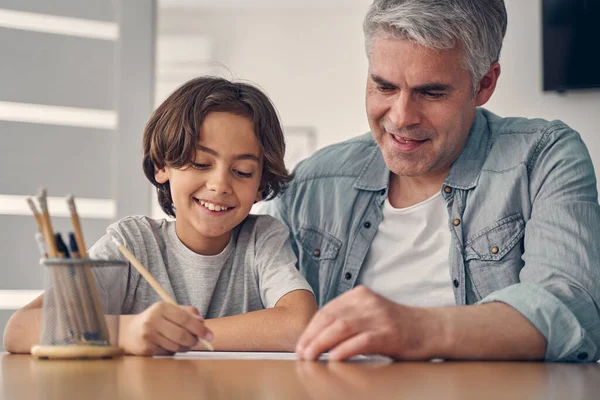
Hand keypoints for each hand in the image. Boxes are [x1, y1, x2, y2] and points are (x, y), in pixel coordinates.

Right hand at [121, 302, 212, 355]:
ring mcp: (148, 335)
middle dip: (193, 340)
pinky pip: (167, 353)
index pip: (185, 318)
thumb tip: (202, 322)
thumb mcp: (170, 311)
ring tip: (184, 343)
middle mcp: (153, 320)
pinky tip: (170, 346)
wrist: (130, 332)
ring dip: (185, 347)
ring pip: (176, 346)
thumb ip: (187, 313)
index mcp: (161, 307)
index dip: (200, 328)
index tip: (210, 335)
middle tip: (197, 341)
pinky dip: (173, 351)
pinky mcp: (146, 348)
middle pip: (181, 334)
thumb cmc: (155, 320)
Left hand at [296, 286, 442, 360]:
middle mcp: (368, 302)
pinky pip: (361, 341)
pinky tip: (334, 358)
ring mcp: (379, 317)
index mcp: (360, 294)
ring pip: (341, 328)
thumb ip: (349, 317)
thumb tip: (318, 337)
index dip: (310, 329)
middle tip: (302, 354)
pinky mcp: (389, 334)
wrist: (431, 328)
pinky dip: (344, 350)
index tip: (301, 345)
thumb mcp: (370, 312)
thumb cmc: (397, 325)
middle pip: (330, 318)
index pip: (327, 310)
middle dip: (312, 337)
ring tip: (311, 357)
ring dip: (321, 344)